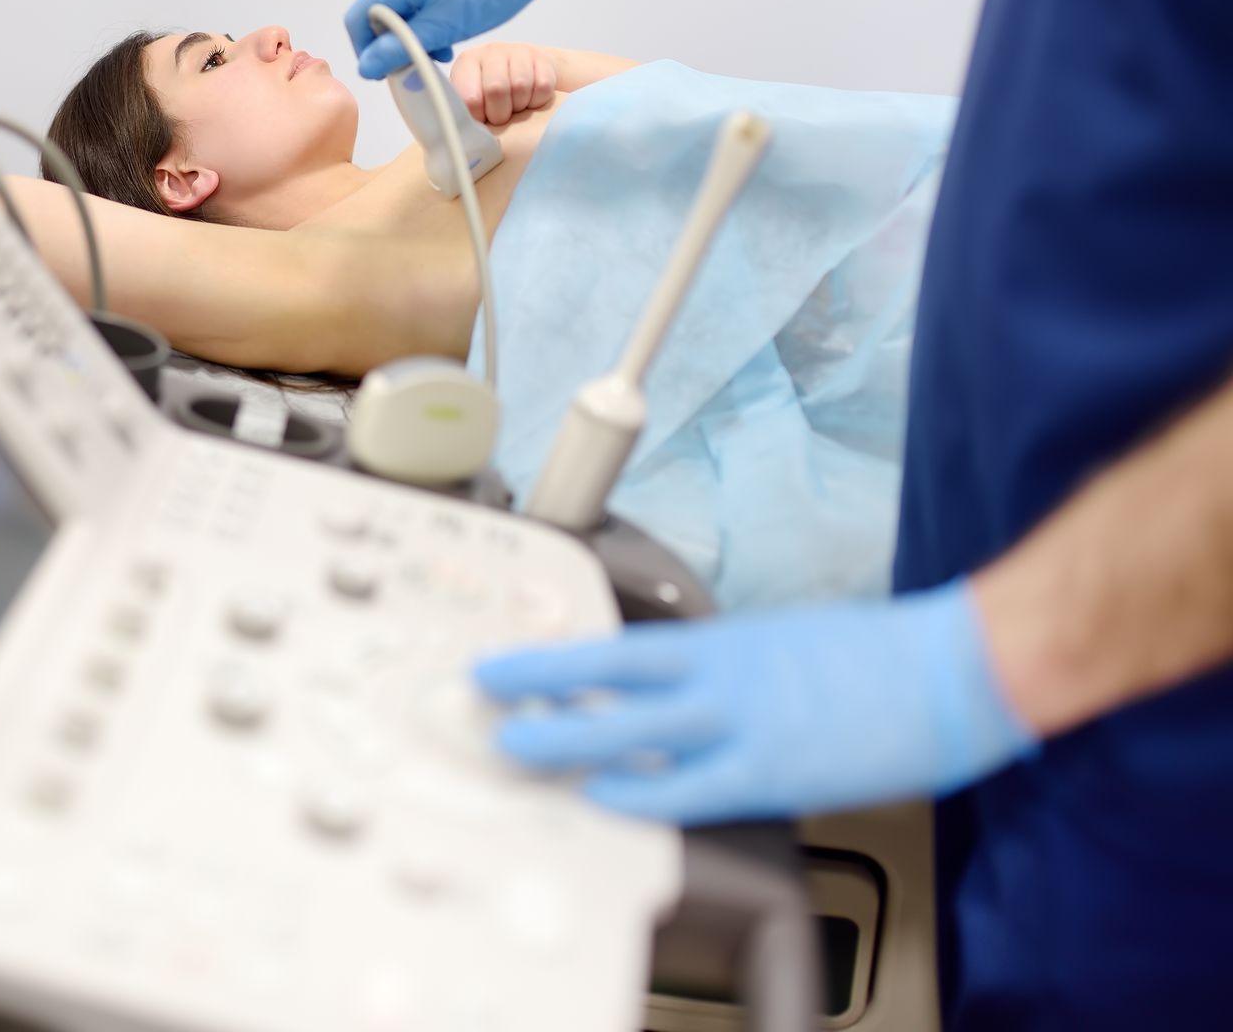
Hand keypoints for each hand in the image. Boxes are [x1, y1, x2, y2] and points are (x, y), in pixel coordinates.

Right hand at [344, 0, 575, 80]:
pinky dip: (421, 6)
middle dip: (393, 39)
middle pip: (375, 8)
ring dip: (410, 26)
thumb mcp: (444, 26)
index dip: (368, 51)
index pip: (358, 19)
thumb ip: (402, 49)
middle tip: (422, 60)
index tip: (388, 71)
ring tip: (440, 43)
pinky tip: (448, 19)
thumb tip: (367, 67)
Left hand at [451, 43, 559, 124]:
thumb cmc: (491, 97)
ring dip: (520, 106)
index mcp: (467, 63)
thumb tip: (464, 134)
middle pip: (496, 90)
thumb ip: (464, 113)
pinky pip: (543, 86)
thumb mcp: (472, 102)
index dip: (478, 116)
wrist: (525, 75)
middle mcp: (491, 52)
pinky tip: (530, 99)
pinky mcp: (542, 59)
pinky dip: (537, 101)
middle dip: (500, 114)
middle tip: (501, 117)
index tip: (482, 120)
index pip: (469, 97)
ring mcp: (518, 52)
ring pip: (521, 87)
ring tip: (515, 107)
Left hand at [473, 580, 1037, 825]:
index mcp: (724, 641)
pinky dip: (642, 792)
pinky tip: (604, 796)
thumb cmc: (873, 657)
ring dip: (572, 743)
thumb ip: (720, 666)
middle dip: (541, 696)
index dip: (554, 657)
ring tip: (520, 749)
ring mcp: (744, 725)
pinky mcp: (774, 772)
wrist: (952, 669)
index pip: (616, 647)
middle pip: (609, 686)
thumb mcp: (778, 642)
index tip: (504, 664)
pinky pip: (690, 788)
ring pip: (635, 735)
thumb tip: (671, 690)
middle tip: (486, 704)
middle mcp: (721, 677)